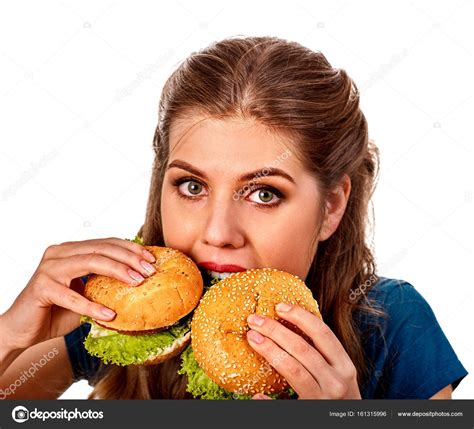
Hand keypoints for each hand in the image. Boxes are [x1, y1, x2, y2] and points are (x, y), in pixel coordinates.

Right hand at [1, 237, 156, 351]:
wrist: (22, 329)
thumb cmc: (58, 310)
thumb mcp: (87, 293)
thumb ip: (105, 284)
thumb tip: (141, 281)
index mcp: (72, 250)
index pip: (106, 243)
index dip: (131, 248)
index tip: (151, 258)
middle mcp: (59, 252)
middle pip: (101, 249)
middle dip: (129, 258)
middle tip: (149, 270)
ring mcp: (49, 268)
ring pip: (90, 262)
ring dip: (117, 272)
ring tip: (137, 283)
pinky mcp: (41, 287)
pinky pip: (72, 296)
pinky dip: (92, 306)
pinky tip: (110, 315)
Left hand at [246, 303, 360, 398]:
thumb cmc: (339, 396)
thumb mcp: (338, 373)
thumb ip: (321, 353)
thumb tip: (288, 325)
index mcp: (344, 366)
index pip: (322, 333)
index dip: (301, 316)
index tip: (279, 306)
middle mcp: (336, 382)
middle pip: (302, 348)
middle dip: (276, 330)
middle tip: (255, 319)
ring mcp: (323, 400)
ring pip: (292, 369)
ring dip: (269, 350)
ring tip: (252, 337)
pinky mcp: (309, 415)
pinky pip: (284, 406)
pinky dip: (267, 401)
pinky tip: (256, 395)